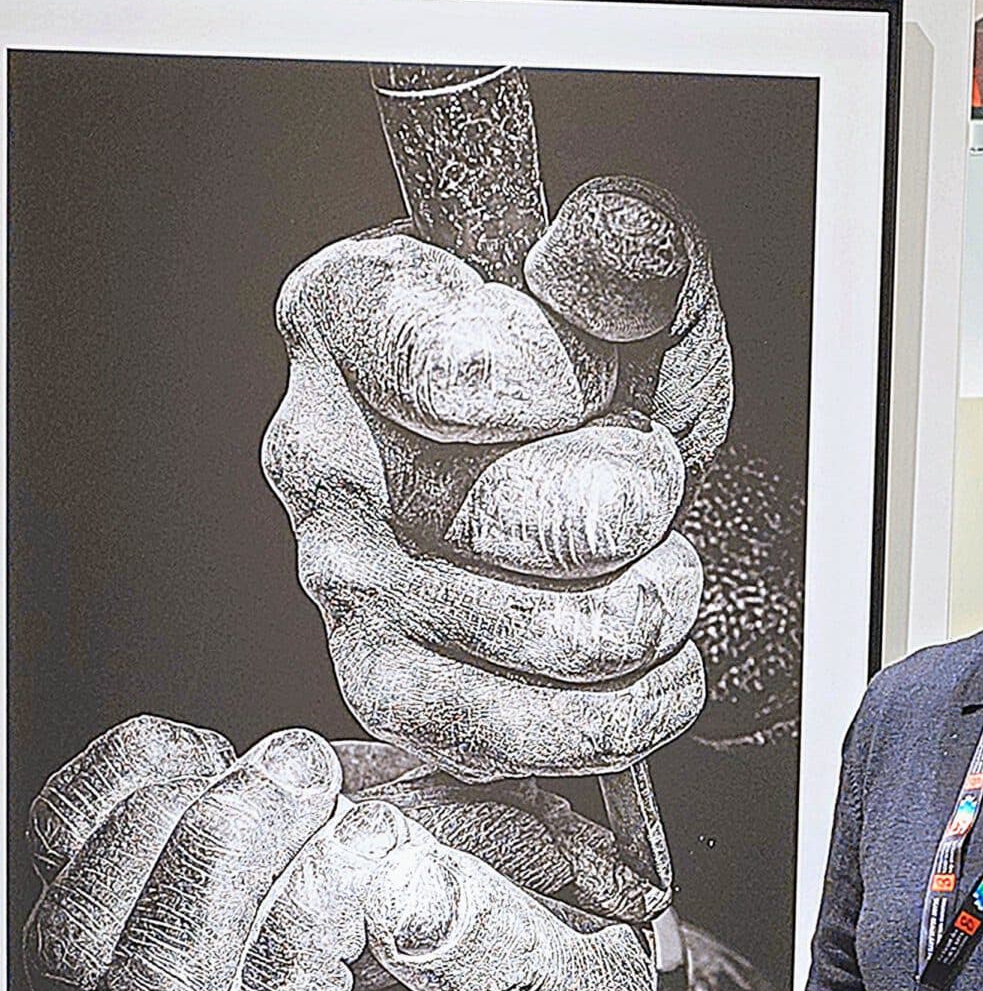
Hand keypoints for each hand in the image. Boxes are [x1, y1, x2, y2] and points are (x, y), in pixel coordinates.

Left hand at [25, 716, 656, 990]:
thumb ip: (513, 958)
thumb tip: (406, 888)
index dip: (314, 923)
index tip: (392, 847)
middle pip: (151, 984)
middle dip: (227, 848)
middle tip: (316, 776)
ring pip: (82, 925)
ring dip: (171, 817)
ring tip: (276, 773)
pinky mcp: (141, 905)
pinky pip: (64, 844)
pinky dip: (121, 779)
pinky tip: (208, 763)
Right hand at [261, 188, 731, 782]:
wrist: (574, 484)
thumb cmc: (590, 378)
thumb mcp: (632, 290)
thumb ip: (630, 254)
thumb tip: (611, 257)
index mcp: (349, 313)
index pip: (469, 376)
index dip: (575, 388)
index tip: (597, 379)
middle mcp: (319, 453)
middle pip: (536, 521)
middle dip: (641, 505)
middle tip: (644, 484)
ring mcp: (343, 585)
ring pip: (557, 638)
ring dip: (653, 609)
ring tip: (655, 570)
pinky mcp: (387, 695)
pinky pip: (535, 736)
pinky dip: (635, 708)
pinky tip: (651, 663)